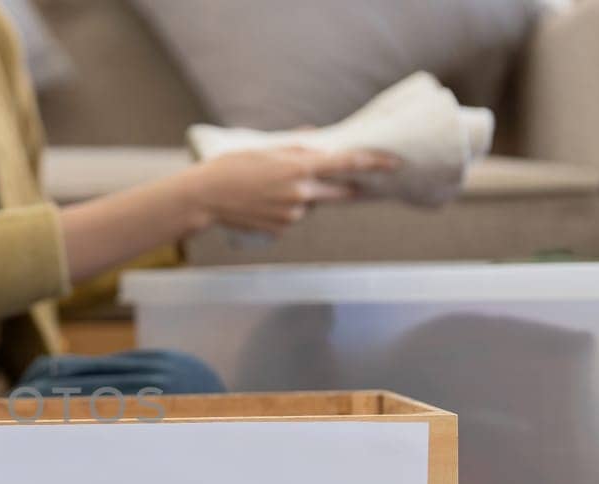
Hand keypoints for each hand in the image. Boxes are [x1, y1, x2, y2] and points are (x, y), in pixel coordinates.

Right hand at [185, 147, 399, 234]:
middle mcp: (301, 192)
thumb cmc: (231, 167)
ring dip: (306, 195)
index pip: (348, 163)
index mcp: (299, 167)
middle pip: (340, 191)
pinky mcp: (282, 228)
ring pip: (313, 203)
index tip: (394, 162)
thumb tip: (318, 140)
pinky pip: (295, 216)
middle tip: (350, 181)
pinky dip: (288, 208)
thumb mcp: (264, 149)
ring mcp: (293, 213)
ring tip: (272, 188)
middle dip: (346, 186)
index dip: (375, 163)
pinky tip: (265, 202)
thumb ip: (297, 146)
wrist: (204, 198)